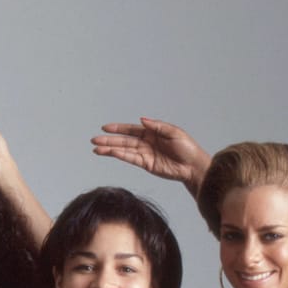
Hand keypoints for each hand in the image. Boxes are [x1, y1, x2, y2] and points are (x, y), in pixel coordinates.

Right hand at [91, 117, 211, 197]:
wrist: (193, 166)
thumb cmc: (187, 148)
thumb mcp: (174, 132)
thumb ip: (157, 126)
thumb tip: (141, 120)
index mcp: (152, 133)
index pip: (131, 130)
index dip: (118, 129)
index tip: (105, 128)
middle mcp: (146, 143)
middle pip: (124, 140)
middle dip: (109, 140)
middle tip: (94, 140)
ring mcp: (145, 154)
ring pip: (124, 150)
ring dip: (110, 150)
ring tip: (96, 149)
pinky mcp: (146, 165)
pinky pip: (131, 159)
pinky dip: (120, 156)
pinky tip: (110, 154)